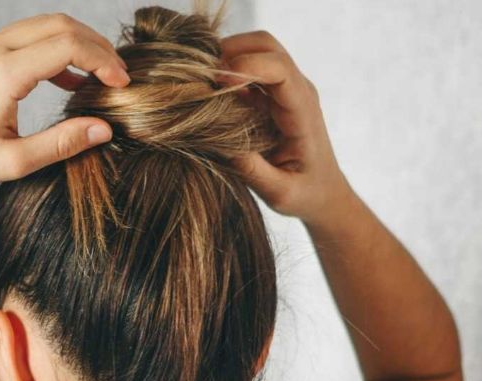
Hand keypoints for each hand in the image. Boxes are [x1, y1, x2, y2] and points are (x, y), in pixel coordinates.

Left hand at [0, 13, 129, 196]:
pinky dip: (51, 50)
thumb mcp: (14, 162)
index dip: (103, 61)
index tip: (123, 84)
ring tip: (99, 75)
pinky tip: (66, 80)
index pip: (68, 46)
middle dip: (96, 45)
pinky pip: (23, 38)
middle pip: (60, 25)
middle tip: (118, 74)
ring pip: (42, 26)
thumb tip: (104, 129)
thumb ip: (63, 143)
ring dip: (75, 44)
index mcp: (2, 74)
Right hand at [219, 31, 353, 224]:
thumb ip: (254, 171)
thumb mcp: (280, 193)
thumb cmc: (305, 194)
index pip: (279, 68)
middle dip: (231, 50)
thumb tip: (222, 144)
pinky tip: (206, 94)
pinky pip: (245, 67)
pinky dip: (223, 71)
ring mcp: (283, 89)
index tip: (216, 83)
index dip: (245, 66)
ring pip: (254, 49)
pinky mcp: (269, 95)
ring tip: (200, 84)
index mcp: (303, 111)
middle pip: (265, 44)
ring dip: (225, 58)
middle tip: (200, 76)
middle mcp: (296, 90)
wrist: (323, 194)